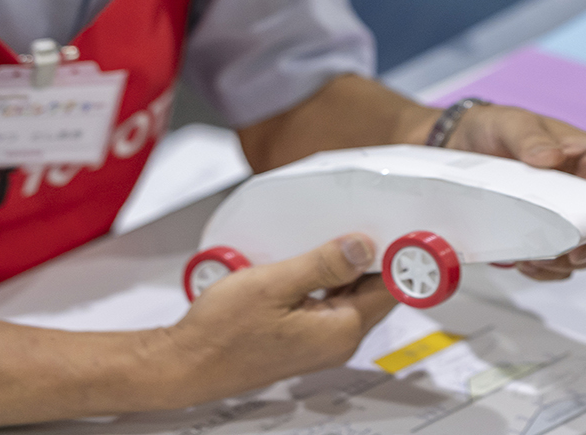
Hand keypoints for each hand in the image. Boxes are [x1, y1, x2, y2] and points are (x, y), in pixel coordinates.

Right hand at [161, 233, 396, 403]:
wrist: (183, 365)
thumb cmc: (219, 333)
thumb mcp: (274, 284)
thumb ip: (324, 264)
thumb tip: (364, 246)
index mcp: (340, 331)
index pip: (389, 288)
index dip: (397, 255)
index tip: (402, 227)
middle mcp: (338, 342)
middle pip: (374, 291)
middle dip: (373, 257)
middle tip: (366, 220)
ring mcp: (322, 344)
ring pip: (351, 296)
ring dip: (347, 268)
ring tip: (335, 236)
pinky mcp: (304, 340)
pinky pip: (330, 303)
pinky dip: (328, 281)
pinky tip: (312, 261)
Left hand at [448, 103, 585, 278]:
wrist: (463, 148)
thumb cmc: (497, 129)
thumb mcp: (513, 125)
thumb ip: (532, 139)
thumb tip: (550, 158)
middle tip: (573, 254)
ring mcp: (571, 216)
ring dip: (567, 262)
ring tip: (537, 259)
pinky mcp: (549, 235)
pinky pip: (560, 264)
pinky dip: (547, 271)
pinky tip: (526, 262)